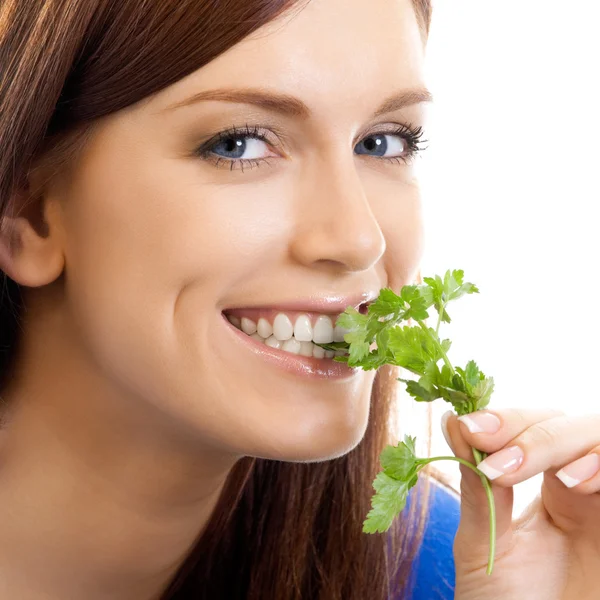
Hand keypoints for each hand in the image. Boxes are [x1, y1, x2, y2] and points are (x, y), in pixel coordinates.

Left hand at [443, 408, 599, 599]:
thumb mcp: (482, 542)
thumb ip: (476, 485)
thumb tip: (453, 422)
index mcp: (542, 484)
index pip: (533, 426)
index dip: (506, 420)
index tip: (470, 428)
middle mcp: (579, 490)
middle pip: (573, 427)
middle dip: (536, 434)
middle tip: (500, 463)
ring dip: (574, 446)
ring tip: (553, 476)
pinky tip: (575, 484)